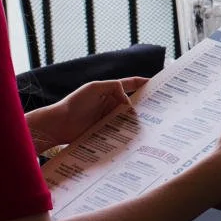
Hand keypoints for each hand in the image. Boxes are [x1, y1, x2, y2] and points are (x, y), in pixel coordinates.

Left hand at [32, 77, 148, 148]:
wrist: (58, 125)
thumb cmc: (74, 103)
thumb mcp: (94, 88)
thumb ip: (113, 88)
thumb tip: (128, 102)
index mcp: (110, 91)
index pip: (131, 84)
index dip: (144, 82)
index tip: (158, 84)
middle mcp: (111, 104)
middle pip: (133, 103)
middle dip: (145, 105)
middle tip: (161, 109)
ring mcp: (109, 118)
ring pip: (128, 118)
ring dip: (138, 121)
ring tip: (152, 125)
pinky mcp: (106, 132)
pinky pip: (120, 131)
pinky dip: (128, 133)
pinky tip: (136, 137)